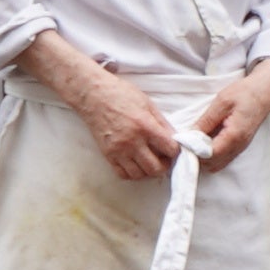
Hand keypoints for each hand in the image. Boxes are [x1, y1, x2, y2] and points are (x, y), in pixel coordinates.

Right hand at [20, 33, 181, 180]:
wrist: (93, 95)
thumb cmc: (120, 94)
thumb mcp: (147, 103)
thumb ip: (162, 123)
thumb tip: (175, 138)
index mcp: (145, 126)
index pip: (169, 149)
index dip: (176, 151)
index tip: (174, 149)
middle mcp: (132, 141)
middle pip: (156, 168)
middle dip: (164, 165)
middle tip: (164, 158)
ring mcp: (118, 150)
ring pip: (139, 175)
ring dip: (148, 171)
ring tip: (149, 160)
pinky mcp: (107, 155)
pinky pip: (123, 174)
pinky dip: (132, 173)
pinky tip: (135, 163)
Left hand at [193, 61, 269, 172]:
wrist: (265, 90)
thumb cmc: (245, 92)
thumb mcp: (222, 101)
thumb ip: (206, 120)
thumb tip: (190, 134)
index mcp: (234, 135)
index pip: (210, 155)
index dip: (194, 152)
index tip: (183, 143)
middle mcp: (239, 146)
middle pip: (213, 164)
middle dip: (198, 157)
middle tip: (186, 143)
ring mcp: (241, 147)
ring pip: (218, 164)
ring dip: (204, 157)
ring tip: (194, 142)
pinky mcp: (241, 145)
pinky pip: (224, 158)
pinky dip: (212, 155)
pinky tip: (205, 142)